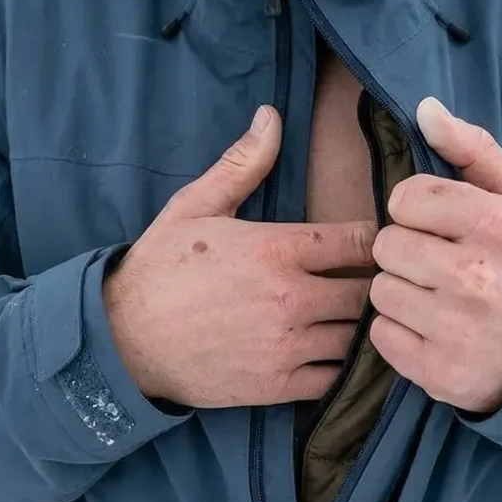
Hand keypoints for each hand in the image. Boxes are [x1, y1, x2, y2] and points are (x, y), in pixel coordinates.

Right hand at [104, 105, 376, 408]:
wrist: (124, 340)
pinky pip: (336, 377)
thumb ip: (243, 164)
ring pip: (358, 337)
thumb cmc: (161, 268)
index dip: (375, 239)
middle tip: (374, 283)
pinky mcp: (279, 385)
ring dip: (362, 326)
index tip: (374, 242)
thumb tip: (271, 115)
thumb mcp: (196, 205)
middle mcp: (291, 298)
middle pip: (369, 291)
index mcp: (277, 249)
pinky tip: (334, 352)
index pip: (360, 240)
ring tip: (356, 317)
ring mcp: (287, 345)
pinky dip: (342, 367)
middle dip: (377, 284)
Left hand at [368, 98, 501, 413]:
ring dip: (402, 294)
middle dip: (406, 253)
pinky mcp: (439, 372)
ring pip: (380, 291)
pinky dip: (401, 334)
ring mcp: (457, 329)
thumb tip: (425, 108)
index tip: (440, 227)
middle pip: (386, 245)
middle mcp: (477, 276)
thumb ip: (472, 149)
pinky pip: (382, 335)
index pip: (405, 198)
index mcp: (497, 224)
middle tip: (439, 267)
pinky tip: (434, 332)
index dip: (416, 211)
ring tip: (439, 300)